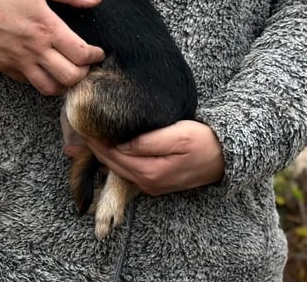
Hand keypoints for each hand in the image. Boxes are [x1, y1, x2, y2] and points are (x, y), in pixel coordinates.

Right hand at [0, 0, 104, 94]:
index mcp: (45, 27)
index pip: (81, 54)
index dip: (95, 56)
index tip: (98, 51)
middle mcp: (34, 49)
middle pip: (70, 77)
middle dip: (84, 72)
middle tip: (85, 62)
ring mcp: (18, 62)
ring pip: (51, 88)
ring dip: (65, 83)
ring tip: (68, 70)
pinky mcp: (5, 67)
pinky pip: (30, 83)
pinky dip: (43, 81)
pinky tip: (45, 68)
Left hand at [63, 117, 224, 194]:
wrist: (226, 158)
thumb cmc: (203, 142)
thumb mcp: (177, 136)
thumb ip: (147, 142)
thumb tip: (120, 144)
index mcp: (149, 172)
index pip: (111, 154)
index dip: (95, 138)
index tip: (82, 121)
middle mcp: (146, 183)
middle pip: (110, 163)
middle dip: (94, 146)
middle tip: (79, 125)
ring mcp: (150, 185)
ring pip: (116, 168)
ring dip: (102, 152)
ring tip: (89, 133)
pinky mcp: (154, 183)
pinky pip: (127, 171)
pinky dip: (114, 158)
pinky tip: (109, 144)